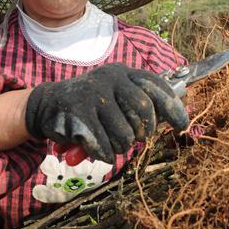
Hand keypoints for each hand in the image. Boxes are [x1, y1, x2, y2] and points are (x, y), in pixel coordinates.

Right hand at [25, 63, 188, 162]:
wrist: (47, 104)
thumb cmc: (91, 105)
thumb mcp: (116, 96)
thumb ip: (140, 104)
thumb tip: (175, 117)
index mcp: (123, 73)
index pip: (155, 86)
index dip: (172, 107)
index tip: (182, 125)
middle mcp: (109, 78)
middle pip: (144, 111)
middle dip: (144, 132)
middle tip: (137, 138)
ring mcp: (93, 94)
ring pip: (125, 135)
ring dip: (120, 147)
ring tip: (110, 142)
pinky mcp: (78, 114)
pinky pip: (104, 146)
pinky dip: (104, 154)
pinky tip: (98, 150)